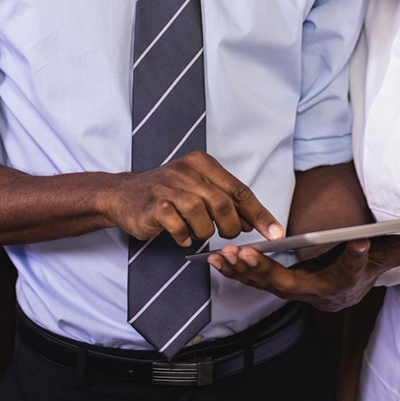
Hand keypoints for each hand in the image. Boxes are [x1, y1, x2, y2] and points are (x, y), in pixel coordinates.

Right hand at [101, 150, 283, 247]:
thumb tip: (253, 221)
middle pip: (223, 204)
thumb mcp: (198, 188)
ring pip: (202, 216)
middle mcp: (186, 171)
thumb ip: (225, 201)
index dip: (260, 214)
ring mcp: (168, 187)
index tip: (275, 234)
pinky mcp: (154, 205)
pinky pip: (179, 227)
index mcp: (202, 163)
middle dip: (231, 227)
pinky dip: (184, 236)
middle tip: (228, 236)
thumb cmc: (167, 193)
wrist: (124, 194)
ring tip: (197, 232)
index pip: (239, 190)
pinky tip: (181, 235)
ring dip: (204, 232)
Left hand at [207, 203, 399, 310]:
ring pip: (269, 288)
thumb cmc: (372, 265)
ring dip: (247, 273)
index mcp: (353, 279)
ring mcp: (299, 293)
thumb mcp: (396, 251)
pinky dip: (237, 272)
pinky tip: (216, 259)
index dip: (359, 257)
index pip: (357, 268)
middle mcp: (323, 292)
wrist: (350, 291)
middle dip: (272, 273)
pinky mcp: (280, 288)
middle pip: (297, 287)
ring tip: (227, 255)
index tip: (357, 241)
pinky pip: (257, 283)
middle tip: (253, 255)